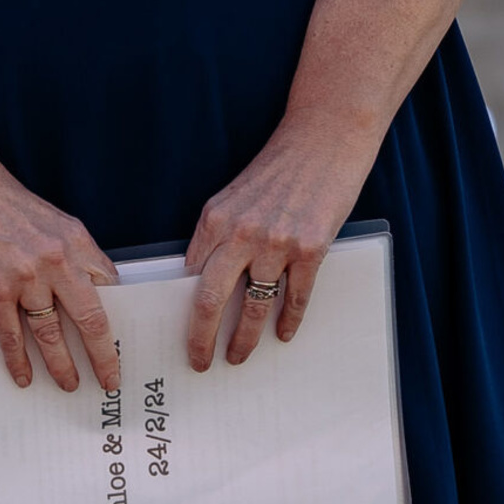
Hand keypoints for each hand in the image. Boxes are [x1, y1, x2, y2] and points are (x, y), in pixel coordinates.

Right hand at [0, 151, 120, 394]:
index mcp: (75, 238)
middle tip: (111, 379)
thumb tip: (81, 287)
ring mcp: (25, 276)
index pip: (108, 285)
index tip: (123, 338)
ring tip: (70, 384)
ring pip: (51, 333)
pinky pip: (12, 335)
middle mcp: (56, 259)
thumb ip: (66, 251)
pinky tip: (23, 376)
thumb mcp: (47, 218)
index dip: (118, 315)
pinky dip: (18, 361)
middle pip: (91, 319)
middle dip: (104, 355)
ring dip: (62, 365)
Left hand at [182, 129, 371, 370]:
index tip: (180, 333)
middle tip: (199, 362)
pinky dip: (289, 321)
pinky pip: (295, 297)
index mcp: (215, 218)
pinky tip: (284, 335)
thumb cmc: (278, 169)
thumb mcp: (234, 196)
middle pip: (210, 300)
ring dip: (245, 339)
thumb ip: (218, 234)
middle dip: (201, 339)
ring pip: (253, 307)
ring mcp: (277, 243)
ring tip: (239, 357)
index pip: (191, 276)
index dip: (183, 309)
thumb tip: (201, 278)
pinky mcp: (311, 249)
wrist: (323, 140)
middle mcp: (241, 233)